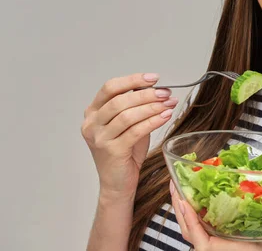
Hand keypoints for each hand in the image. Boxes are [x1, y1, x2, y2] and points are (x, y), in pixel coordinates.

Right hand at [81, 73, 177, 198]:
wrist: (117, 183)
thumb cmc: (124, 152)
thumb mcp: (127, 123)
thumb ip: (134, 106)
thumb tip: (155, 87)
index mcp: (92, 112)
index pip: (110, 88)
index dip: (132, 80)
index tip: (153, 78)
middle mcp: (91, 124)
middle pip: (120, 101)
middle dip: (147, 94)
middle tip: (166, 93)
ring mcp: (99, 138)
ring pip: (128, 115)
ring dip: (152, 107)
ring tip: (169, 104)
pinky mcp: (112, 151)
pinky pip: (136, 131)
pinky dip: (153, 121)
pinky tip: (166, 116)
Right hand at [169, 180, 261, 250]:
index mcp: (238, 234)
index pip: (222, 213)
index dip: (213, 195)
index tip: (212, 175)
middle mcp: (223, 238)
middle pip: (200, 215)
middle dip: (190, 196)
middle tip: (185, 175)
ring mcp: (214, 245)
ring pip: (191, 222)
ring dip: (181, 203)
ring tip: (176, 182)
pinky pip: (193, 233)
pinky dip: (185, 217)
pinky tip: (182, 201)